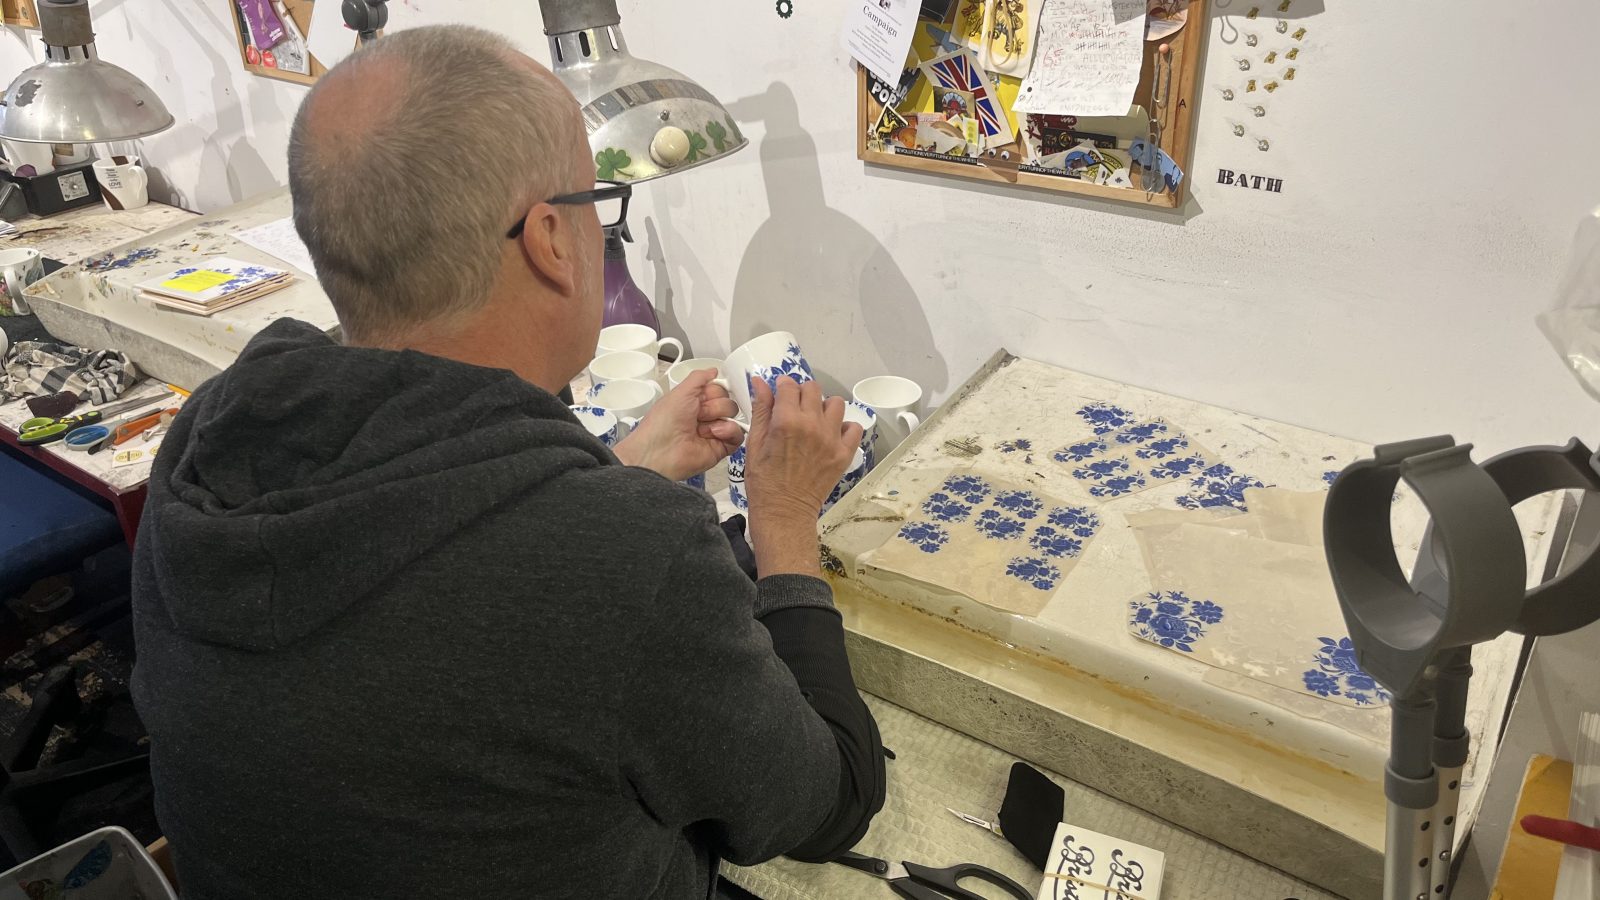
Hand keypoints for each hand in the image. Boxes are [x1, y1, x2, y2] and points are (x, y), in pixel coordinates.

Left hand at [613, 369, 742, 480]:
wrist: (660, 452)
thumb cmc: (664, 422)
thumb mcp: (681, 391)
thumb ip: (699, 378)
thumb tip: (713, 370)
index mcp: (694, 401)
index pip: (719, 389)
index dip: (715, 391)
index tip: (703, 396)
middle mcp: (705, 416)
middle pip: (728, 401)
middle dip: (715, 406)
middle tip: (698, 414)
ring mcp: (714, 431)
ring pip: (734, 416)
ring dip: (718, 418)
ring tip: (701, 428)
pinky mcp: (721, 447)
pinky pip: (738, 435)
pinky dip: (729, 431)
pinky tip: (713, 434)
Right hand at [745, 376, 863, 576]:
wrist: (784, 512)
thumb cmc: (763, 480)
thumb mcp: (755, 442)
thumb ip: (761, 409)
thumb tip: (760, 381)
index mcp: (786, 420)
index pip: (789, 386)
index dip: (782, 387)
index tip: (780, 395)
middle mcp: (812, 425)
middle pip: (813, 389)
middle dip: (801, 394)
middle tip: (795, 409)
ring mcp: (831, 439)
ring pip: (836, 403)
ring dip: (824, 408)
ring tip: (814, 422)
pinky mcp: (844, 453)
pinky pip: (854, 427)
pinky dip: (844, 428)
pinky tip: (831, 436)